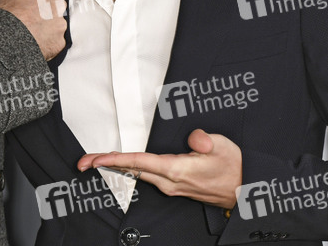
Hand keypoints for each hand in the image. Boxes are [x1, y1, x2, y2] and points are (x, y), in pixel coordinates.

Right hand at [0, 0, 66, 60]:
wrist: (5, 36)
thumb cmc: (2, 14)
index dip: (37, 0)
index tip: (31, 6)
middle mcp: (56, 4)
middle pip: (55, 7)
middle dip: (46, 14)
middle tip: (32, 21)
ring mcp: (60, 23)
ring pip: (56, 26)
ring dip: (47, 30)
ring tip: (32, 35)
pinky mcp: (60, 41)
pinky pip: (55, 43)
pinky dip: (47, 45)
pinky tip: (35, 45)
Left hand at [77, 129, 242, 208]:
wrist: (245, 190)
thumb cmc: (234, 167)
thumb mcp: (222, 147)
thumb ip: (204, 140)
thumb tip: (193, 137)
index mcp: (176, 170)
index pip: (138, 163)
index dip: (114, 159)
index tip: (94, 160)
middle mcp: (169, 182)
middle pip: (131, 170)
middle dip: (106, 164)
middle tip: (82, 161)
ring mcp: (171, 186)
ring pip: (138, 174)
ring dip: (116, 166)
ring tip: (96, 160)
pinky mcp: (175, 186)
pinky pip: (147, 176)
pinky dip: (131, 168)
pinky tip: (123, 164)